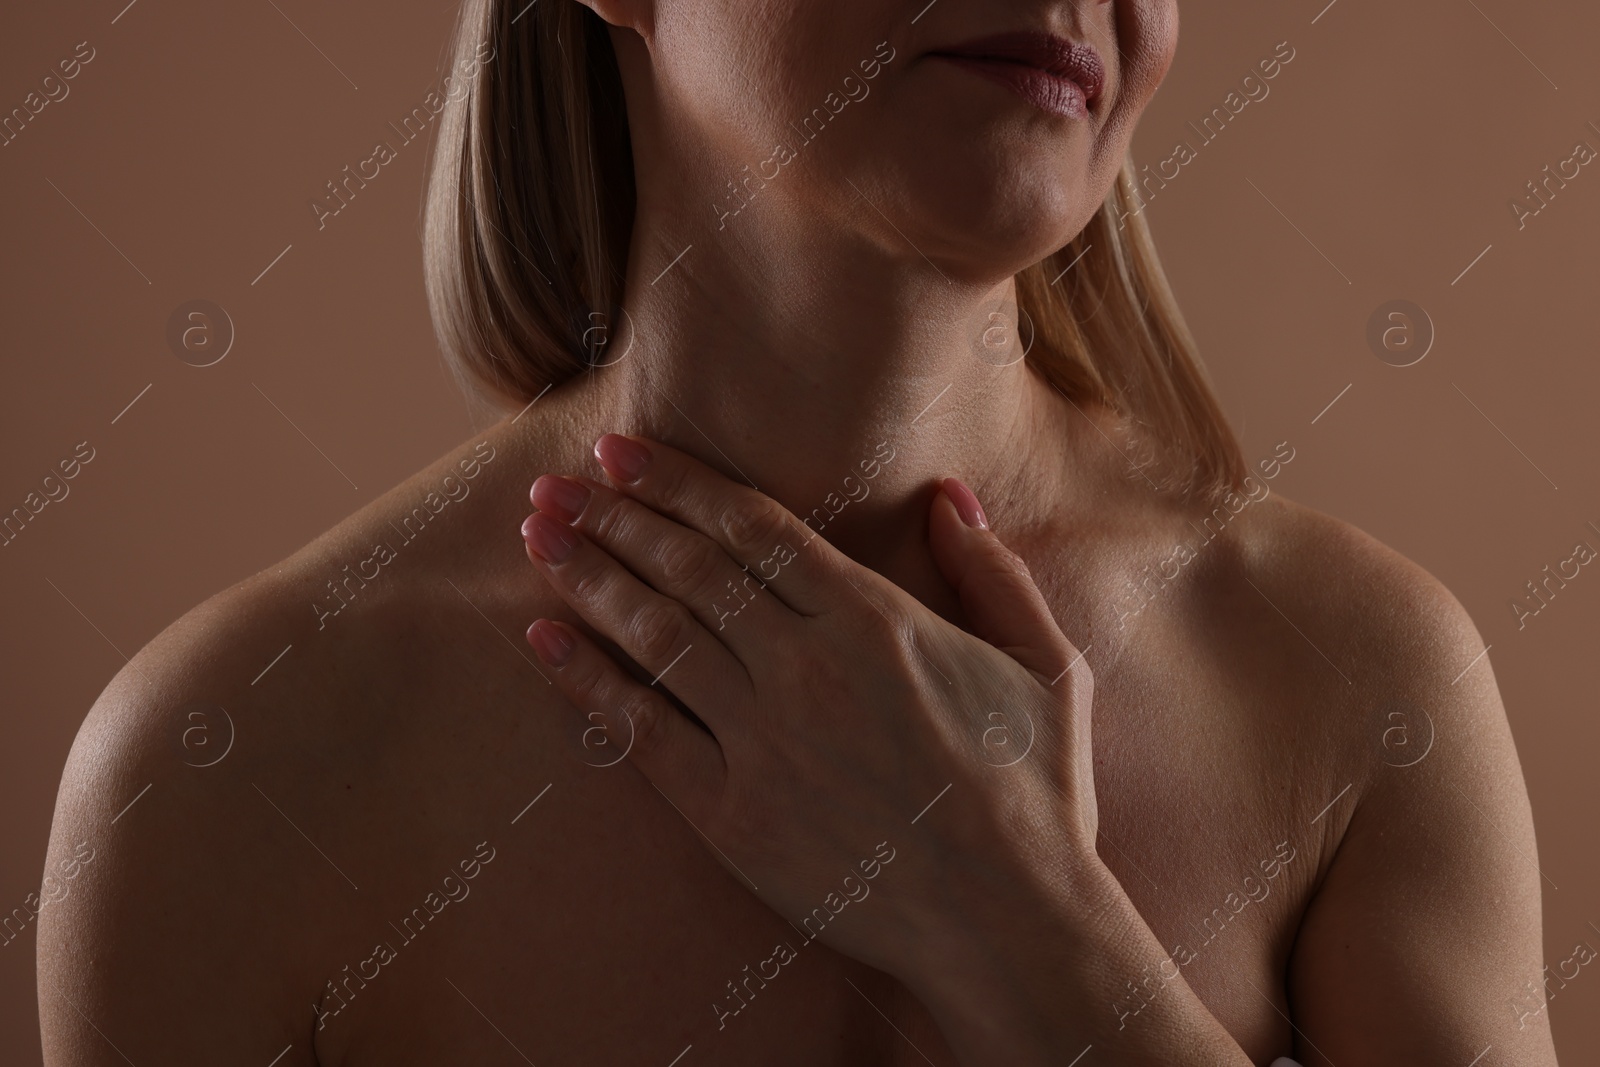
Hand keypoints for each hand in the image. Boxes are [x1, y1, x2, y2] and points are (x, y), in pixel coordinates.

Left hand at [520, 434, 1102, 976]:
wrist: (1008, 923)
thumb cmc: (1037, 792)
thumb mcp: (1048, 665)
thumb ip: (994, 573)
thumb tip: (948, 496)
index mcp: (875, 621)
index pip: (753, 529)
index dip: (678, 483)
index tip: (620, 451)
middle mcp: (805, 668)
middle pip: (689, 570)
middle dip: (613, 515)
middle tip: (554, 482)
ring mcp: (762, 742)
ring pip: (656, 636)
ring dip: (589, 577)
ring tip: (536, 533)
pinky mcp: (732, 814)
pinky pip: (641, 733)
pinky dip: (586, 681)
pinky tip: (543, 638)